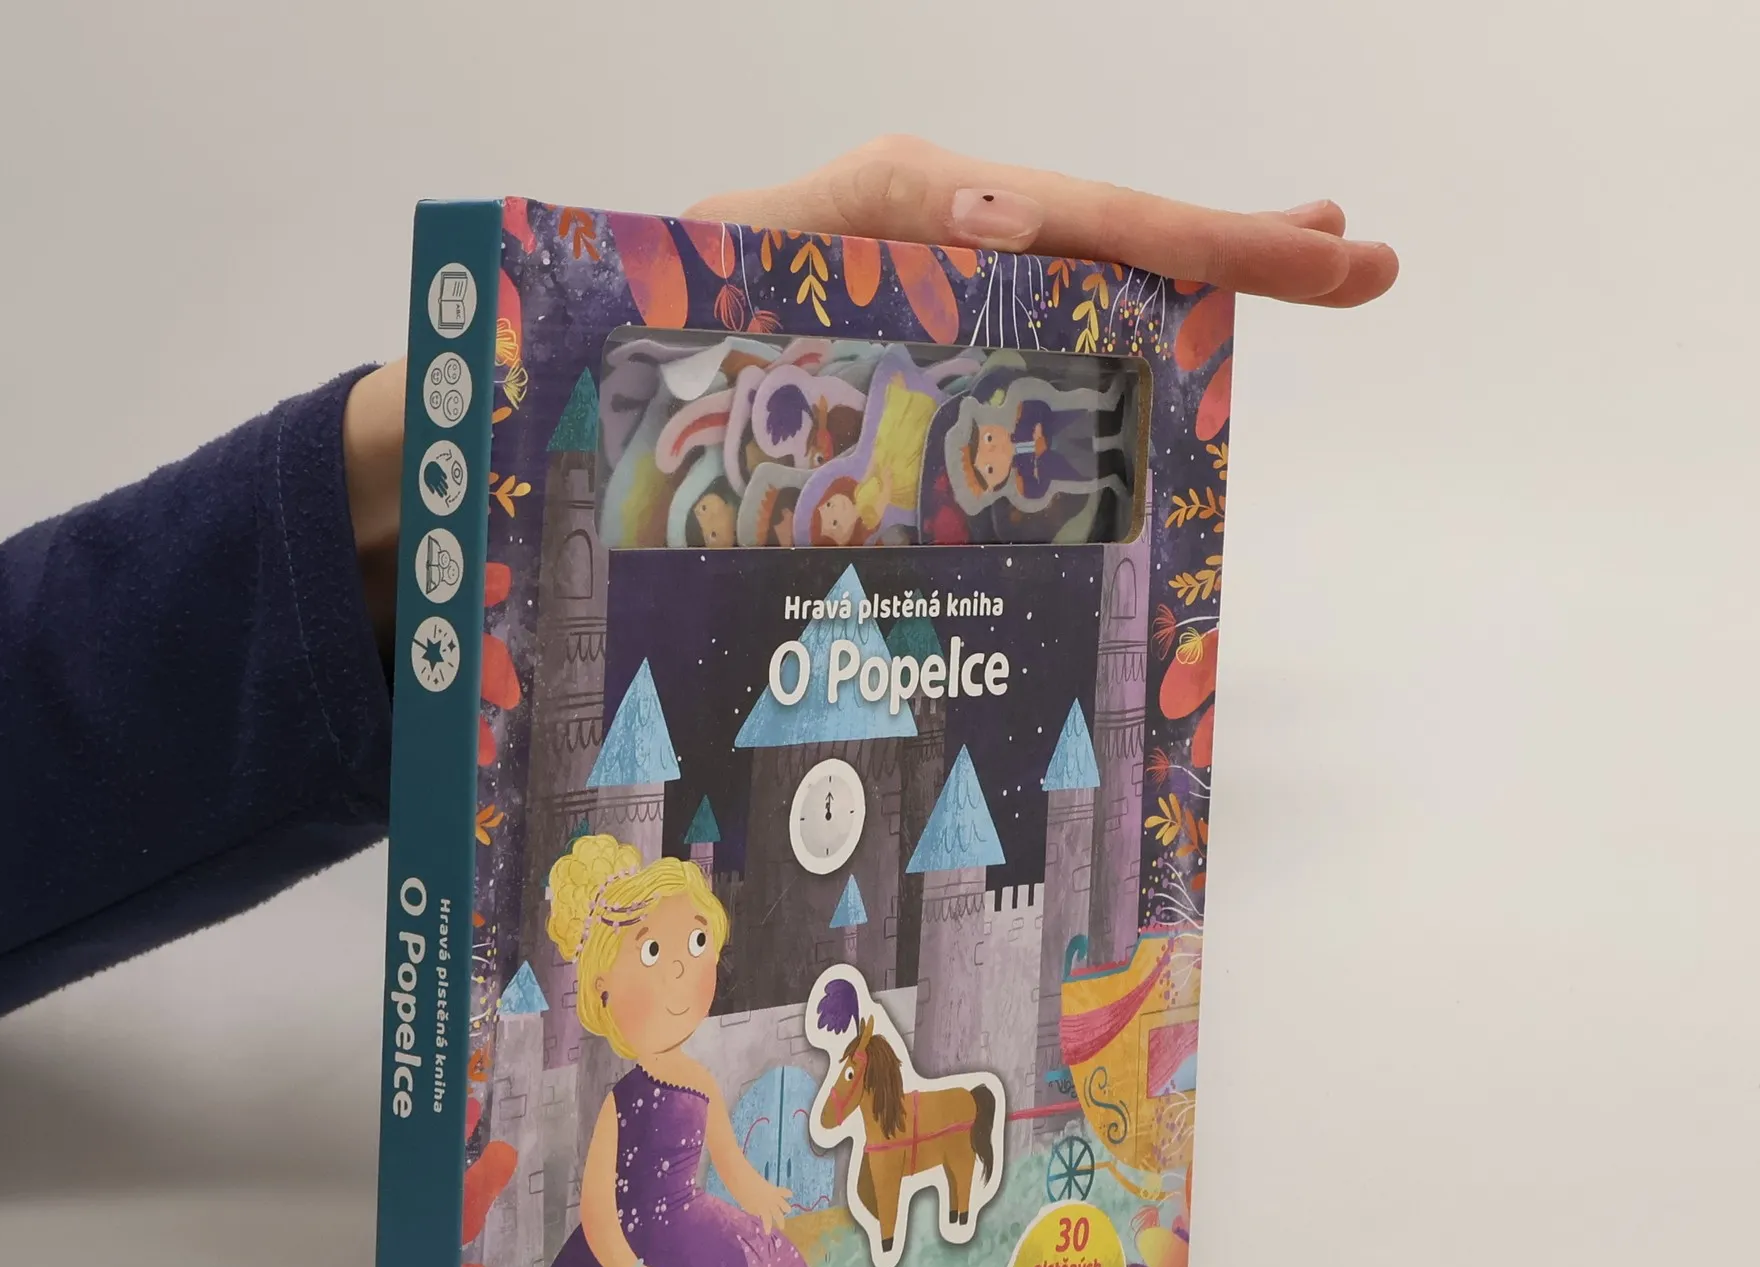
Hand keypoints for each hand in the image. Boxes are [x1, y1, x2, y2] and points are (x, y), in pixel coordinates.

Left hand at [688, 134, 1396, 308]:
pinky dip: (1112, 342)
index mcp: (925, 213)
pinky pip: (1034, 349)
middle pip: (1120, 243)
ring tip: (1300, 267)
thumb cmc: (664, 306)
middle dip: (1240, 250)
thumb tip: (1015, 204)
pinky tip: (1162, 358)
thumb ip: (870, 209)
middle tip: (1362, 264)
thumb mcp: (747, 241)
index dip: (1214, 242)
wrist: (604, 361)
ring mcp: (942, 301)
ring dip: (1195, 280)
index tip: (1322, 250)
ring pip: (1091, 289)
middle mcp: (949, 246)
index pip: (1100, 224)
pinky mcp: (923, 358)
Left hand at [745, 1175, 792, 1234]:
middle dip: (780, 1221)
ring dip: (786, 1207)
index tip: (768, 1233)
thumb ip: (753, 1210)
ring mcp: (772, 1196)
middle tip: (782, 1227)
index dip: (767, 1227)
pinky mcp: (772, 1188)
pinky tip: (790, 1194)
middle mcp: (769, 1204)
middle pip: (777, 1214)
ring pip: (783, 1204)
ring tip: (788, 1210)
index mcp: (761, 1210)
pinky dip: (786, 1193)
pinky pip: (781, 1191)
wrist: (740, 1177)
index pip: (767, 1221)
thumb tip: (758, 1212)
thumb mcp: (745, 1205)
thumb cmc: (738, 1192)